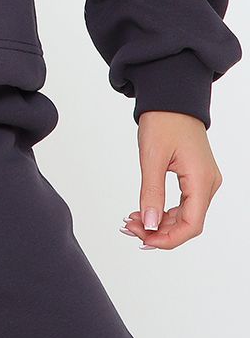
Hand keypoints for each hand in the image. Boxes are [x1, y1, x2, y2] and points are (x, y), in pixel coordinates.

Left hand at [120, 112, 222, 249]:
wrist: (171, 98)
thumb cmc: (164, 120)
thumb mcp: (152, 157)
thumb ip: (151, 192)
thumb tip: (149, 224)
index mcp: (202, 180)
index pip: (191, 225)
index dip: (167, 238)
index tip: (143, 239)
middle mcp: (208, 183)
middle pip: (188, 223)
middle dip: (158, 230)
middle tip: (129, 227)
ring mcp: (204, 180)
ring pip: (185, 215)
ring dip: (159, 222)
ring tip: (132, 219)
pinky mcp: (196, 177)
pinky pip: (183, 203)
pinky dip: (164, 210)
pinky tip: (143, 211)